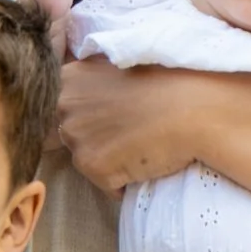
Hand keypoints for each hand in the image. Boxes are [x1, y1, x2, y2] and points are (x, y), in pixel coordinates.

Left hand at [56, 56, 200, 195]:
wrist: (192, 107)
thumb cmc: (164, 84)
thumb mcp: (115, 67)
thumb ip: (89, 83)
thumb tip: (77, 99)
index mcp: (67, 80)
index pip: (57, 110)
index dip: (84, 119)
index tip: (109, 119)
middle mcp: (64, 108)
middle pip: (69, 137)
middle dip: (94, 140)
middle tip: (129, 132)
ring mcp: (76, 139)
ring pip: (87, 161)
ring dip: (109, 161)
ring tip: (140, 146)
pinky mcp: (93, 166)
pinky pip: (105, 184)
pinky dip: (123, 182)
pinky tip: (145, 163)